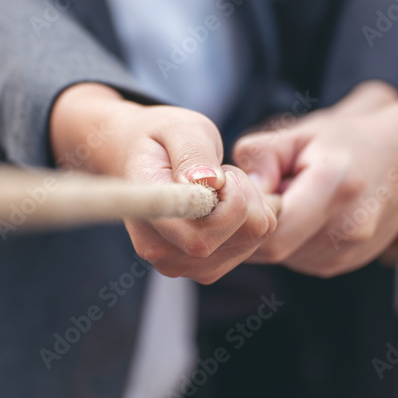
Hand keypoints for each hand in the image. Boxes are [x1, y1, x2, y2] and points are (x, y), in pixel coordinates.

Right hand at [50, 84, 276, 283]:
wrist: (139, 159)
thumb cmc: (159, 139)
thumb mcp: (178, 128)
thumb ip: (194, 152)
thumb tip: (211, 182)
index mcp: (150, 218)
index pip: (202, 238)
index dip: (230, 204)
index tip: (220, 172)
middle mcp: (164, 254)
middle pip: (244, 234)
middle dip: (245, 193)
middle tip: (218, 170)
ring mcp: (186, 265)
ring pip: (255, 237)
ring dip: (249, 202)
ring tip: (215, 184)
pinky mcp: (208, 268)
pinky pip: (258, 240)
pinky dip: (251, 214)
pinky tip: (223, 200)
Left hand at [233, 89, 397, 276]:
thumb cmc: (347, 142)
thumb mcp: (302, 133)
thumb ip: (262, 153)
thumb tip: (238, 188)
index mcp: (336, 186)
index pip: (272, 230)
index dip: (247, 216)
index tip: (245, 191)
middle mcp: (348, 228)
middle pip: (272, 249)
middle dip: (255, 225)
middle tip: (262, 192)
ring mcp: (349, 253)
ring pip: (281, 258)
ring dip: (271, 234)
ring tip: (290, 198)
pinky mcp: (343, 264)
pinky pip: (295, 260)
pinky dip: (288, 241)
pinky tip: (302, 214)